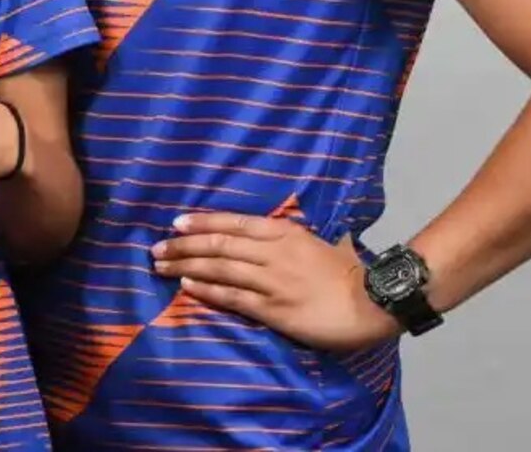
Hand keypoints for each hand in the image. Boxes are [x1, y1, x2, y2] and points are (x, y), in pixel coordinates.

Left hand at [152, 212, 400, 352]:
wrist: (373, 301)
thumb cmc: (348, 272)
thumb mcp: (318, 241)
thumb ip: (289, 238)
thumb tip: (268, 235)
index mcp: (283, 233)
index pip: (233, 222)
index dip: (201, 221)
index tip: (176, 222)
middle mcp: (272, 252)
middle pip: (218, 243)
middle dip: (183, 245)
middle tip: (156, 247)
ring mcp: (271, 280)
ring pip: (220, 268)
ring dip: (186, 265)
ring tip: (161, 266)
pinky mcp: (274, 308)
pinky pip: (233, 297)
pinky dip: (207, 289)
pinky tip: (188, 286)